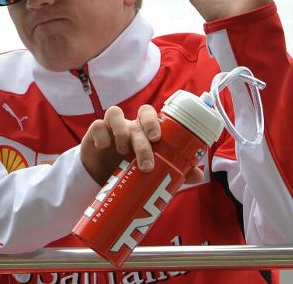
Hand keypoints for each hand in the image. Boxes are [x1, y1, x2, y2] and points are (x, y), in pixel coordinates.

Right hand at [80, 105, 204, 184]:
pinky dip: (101, 135)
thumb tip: (198, 175)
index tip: (157, 139)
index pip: (150, 114)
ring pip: (115, 114)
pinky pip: (97, 126)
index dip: (154, 121)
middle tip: (146, 163)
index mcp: (143, 130)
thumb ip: (174, 169)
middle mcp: (129, 125)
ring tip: (124, 153)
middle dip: (142, 139)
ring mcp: (110, 128)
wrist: (102, 178)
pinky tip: (104, 147)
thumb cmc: (130, 169)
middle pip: (137, 119)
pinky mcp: (94, 134)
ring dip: (121, 132)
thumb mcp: (152, 171)